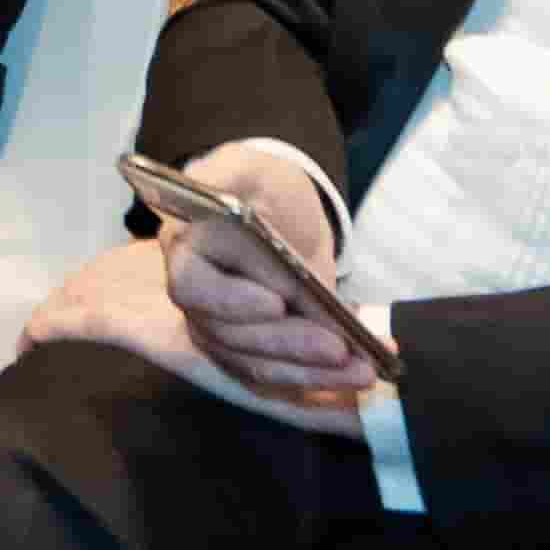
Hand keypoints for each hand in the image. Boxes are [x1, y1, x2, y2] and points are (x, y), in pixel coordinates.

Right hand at [23, 144, 378, 435]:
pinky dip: (319, 380)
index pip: (192, 285)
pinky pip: (278, 376)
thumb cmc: (262, 187)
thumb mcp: (252, 169)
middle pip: (230, 335)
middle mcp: (196, 297)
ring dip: (311, 372)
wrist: (280, 215)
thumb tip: (235, 215)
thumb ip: (236, 181)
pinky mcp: (251, 351)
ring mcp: (221, 329)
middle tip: (339, 346)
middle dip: (288, 343)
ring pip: (256, 363)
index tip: (278, 301)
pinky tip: (358, 375)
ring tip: (363, 370)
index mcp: (185, 247)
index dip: (230, 300)